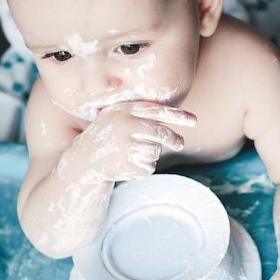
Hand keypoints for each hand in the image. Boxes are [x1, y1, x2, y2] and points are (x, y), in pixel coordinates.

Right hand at [76, 101, 195, 180]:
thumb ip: (142, 114)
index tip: (194, 121)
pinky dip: (144, 168)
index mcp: (123, 110)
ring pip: (155, 151)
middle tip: (180, 143)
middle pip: (161, 133)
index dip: (177, 116)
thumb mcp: (119, 117)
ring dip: (151, 154)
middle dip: (174, 139)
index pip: (157, 111)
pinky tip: (128, 165)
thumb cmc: (108, 135)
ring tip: (133, 153)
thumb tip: (179, 116)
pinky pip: (149, 167)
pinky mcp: (126, 165)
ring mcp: (124, 146)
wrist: (84, 160)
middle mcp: (124, 126)